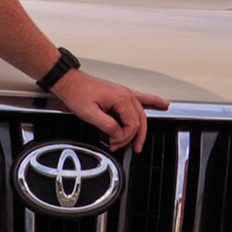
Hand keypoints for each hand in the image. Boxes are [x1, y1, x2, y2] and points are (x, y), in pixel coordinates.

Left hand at [52, 69, 167, 152]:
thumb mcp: (89, 114)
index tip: (114, 142)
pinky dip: (153, 102)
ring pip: (141, 113)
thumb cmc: (77, 93)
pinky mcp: (120, 94)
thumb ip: (107, 125)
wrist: (69, 82)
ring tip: (140, 141)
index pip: (132, 124)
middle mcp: (125, 94)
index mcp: (120, 98)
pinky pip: (142, 99)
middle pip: (139, 120)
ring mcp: (124, 93)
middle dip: (133, 137)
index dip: (125, 137)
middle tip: (129, 148)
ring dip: (140, 129)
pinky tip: (162, 104)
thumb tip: (118, 134)